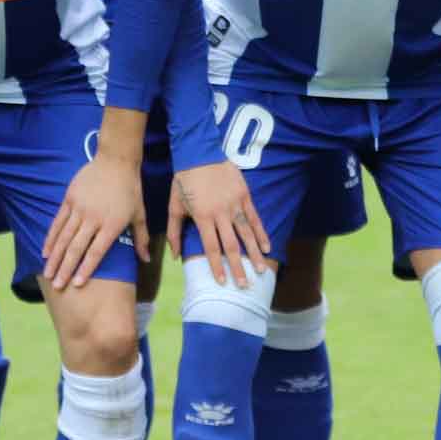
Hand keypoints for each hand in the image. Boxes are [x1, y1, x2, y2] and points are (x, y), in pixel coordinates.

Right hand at [44, 152, 146, 291]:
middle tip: (57, 286)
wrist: (116, 160)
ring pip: (64, 237)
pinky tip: (45, 252)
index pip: (96, 252)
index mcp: (112, 224)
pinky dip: (51, 238)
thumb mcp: (139, 214)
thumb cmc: (131, 189)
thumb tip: (146, 260)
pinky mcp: (70, 198)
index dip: (86, 269)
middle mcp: (94, 218)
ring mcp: (80, 208)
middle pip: (77, 248)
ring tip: (47, 274)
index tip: (77, 284)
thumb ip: (141, 238)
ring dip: (55, 257)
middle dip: (66, 269)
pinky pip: (58, 222)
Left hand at [172, 159, 269, 284]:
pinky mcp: (244, 195)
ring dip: (254, 254)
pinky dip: (261, 233)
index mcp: (202, 217)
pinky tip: (266, 247)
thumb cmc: (183, 181)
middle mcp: (220, 213)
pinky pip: (254, 218)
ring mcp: (234, 203)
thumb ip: (174, 232)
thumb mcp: (173, 206)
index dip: (217, 266)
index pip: (212, 247)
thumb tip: (175, 257)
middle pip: (231, 245)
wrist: (199, 152)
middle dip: (238, 267)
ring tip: (261, 271)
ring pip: (246, 233)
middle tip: (245, 286)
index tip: (223, 283)